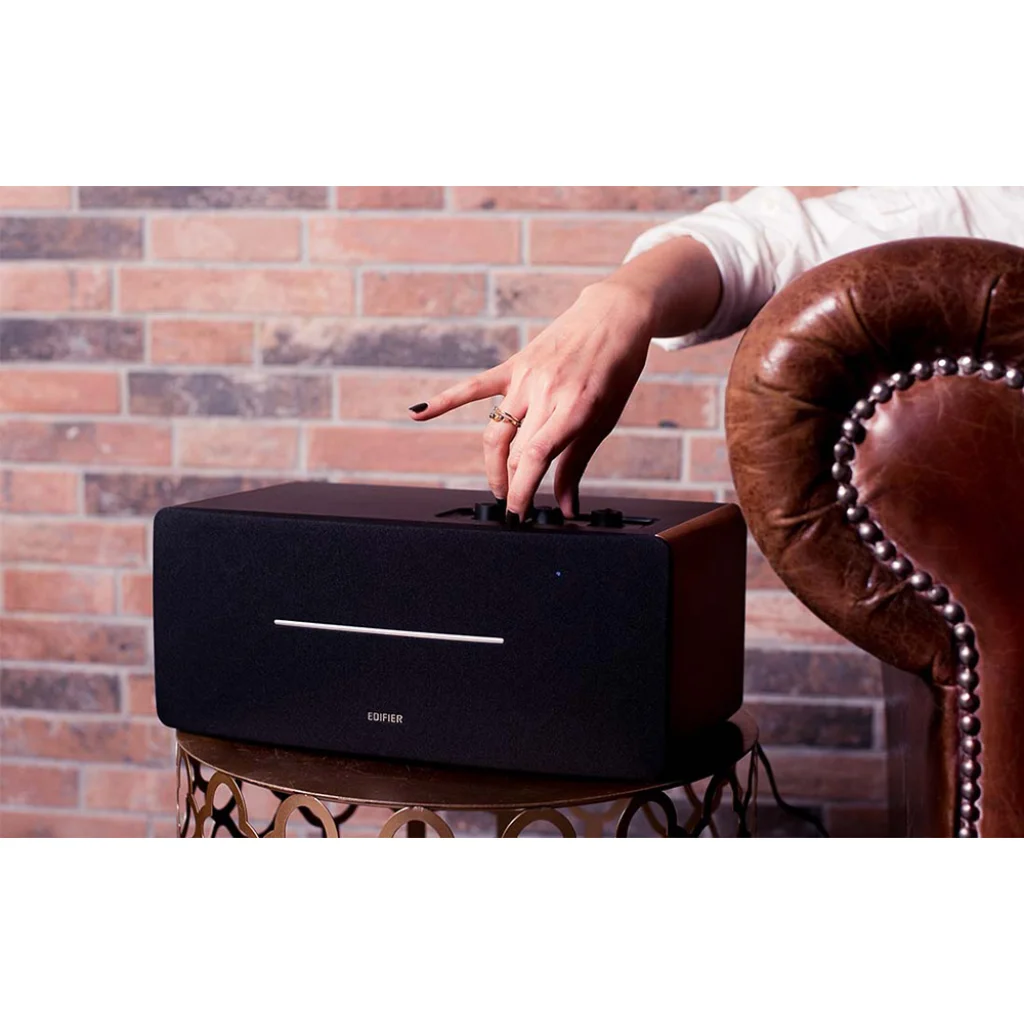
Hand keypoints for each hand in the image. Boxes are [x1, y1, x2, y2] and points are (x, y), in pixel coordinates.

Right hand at [408, 280, 654, 518]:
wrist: (614, 316)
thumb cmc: (615, 369)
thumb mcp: (604, 419)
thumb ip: (578, 463)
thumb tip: (566, 505)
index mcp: (575, 407)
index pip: (536, 457)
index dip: (523, 490)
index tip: (518, 514)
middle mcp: (546, 392)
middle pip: (514, 450)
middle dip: (511, 484)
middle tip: (514, 504)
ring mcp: (526, 377)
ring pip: (495, 431)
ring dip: (492, 465)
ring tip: (499, 486)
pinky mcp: (514, 365)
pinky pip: (473, 387)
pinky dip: (443, 401)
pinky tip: (417, 414)